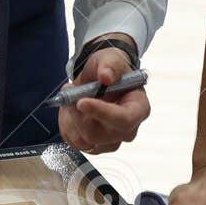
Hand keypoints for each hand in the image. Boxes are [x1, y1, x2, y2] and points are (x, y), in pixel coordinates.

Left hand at [56, 38, 149, 154]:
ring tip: (71, 97)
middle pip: (99, 134)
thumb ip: (110, 65)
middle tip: (69, 91)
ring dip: (70, 118)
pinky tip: (70, 110)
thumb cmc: (110, 70)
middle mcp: (127, 130)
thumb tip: (106, 76)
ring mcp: (111, 141)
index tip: (81, 102)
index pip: (124, 119)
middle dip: (77, 114)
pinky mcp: (95, 145)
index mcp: (139, 108)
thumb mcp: (111, 59)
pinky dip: (66, 125)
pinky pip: (73, 141)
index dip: (102, 113)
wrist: (99, 79)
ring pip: (83, 140)